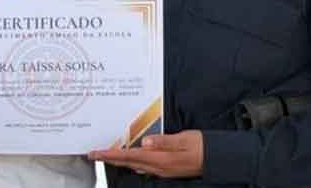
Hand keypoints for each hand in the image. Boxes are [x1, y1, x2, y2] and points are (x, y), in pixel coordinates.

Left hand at [89, 130, 203, 177]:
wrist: (217, 158)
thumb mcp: (184, 139)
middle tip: (93, 154)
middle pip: (129, 163)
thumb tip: (144, 142)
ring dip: (119, 161)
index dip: (111, 155)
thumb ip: (164, 141)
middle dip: (109, 159)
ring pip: (135, 166)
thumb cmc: (202, 146)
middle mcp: (159, 167)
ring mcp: (162, 170)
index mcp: (161, 159)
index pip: (130, 156)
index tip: (96, 153)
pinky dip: (132, 162)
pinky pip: (144, 167)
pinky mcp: (166, 169)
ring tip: (106, 156)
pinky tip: (130, 160)